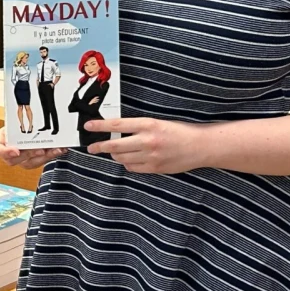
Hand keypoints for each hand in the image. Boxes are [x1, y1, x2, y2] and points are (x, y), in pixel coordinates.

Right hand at [0, 127, 67, 170]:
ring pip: (31, 162)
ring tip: (55, 150)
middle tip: (41, 150)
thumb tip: (19, 125)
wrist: (23, 128)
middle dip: (30, 154)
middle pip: (16, 160)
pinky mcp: (34, 160)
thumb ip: (14, 124)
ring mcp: (22, 159)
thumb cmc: (15, 126)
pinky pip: (42, 161)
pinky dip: (52, 154)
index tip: (16, 151)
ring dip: (45, 156)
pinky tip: (60, 150)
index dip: (7, 152)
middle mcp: (10, 154)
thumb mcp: (10, 122)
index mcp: (1, 143)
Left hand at [87, 118, 209, 172]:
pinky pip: (132, 168)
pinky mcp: (154, 168)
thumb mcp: (159, 123)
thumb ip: (139, 127)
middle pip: (115, 145)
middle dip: (100, 146)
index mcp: (149, 124)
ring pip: (122, 158)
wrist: (200, 146)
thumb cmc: (181, 132)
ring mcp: (150, 156)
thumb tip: (118, 131)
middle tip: (92, 147)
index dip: (100, 126)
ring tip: (114, 151)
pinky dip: (127, 163)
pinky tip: (129, 159)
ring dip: (115, 155)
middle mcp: (147, 140)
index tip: (88, 126)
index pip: (117, 124)